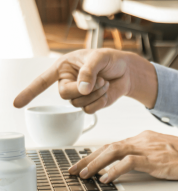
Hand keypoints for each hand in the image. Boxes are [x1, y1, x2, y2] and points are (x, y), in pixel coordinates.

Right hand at [13, 49, 157, 111]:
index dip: (29, 92)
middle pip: (65, 95)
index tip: (17, 103)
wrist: (126, 71)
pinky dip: (100, 102)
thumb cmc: (110, 60)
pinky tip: (106, 91)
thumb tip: (82, 89)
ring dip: (95, 94)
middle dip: (83, 89)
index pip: (42, 81)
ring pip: (79, 104)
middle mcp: (68, 83)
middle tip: (99, 80)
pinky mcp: (91, 104)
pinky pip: (89, 110)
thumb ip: (88, 72)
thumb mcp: (98, 59)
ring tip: (104, 82)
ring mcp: (79, 95)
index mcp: (63, 68)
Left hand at [68, 131, 177, 184]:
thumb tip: (132, 167)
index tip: (86, 163)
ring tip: (84, 175)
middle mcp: (143, 140)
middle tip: (75, 170)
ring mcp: (148, 148)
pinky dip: (114, 170)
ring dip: (96, 164)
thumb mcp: (163, 154)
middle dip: (88, 159)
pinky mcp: (154, 159)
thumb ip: (147, 157)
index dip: (97, 155)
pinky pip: (128, 163)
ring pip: (113, 152)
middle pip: (109, 147)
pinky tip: (106, 178)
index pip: (115, 145)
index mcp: (145, 138)